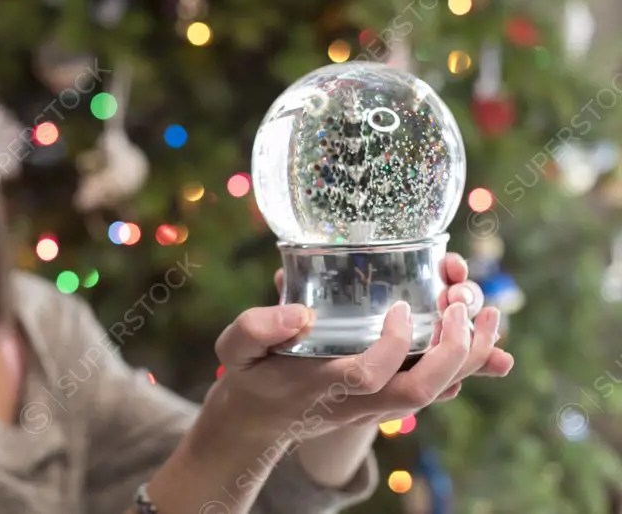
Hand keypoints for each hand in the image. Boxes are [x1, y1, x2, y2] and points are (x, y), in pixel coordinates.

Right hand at [213, 254, 513, 439]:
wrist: (259, 419)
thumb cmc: (250, 375)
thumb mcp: (235, 348)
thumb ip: (257, 327)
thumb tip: (301, 312)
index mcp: (322, 385)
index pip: (370, 374)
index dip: (394, 343)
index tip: (400, 305)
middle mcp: (358, 401)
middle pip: (421, 390)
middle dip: (454, 350)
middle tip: (464, 304)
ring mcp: (377, 403)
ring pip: (437, 391)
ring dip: (470, 355)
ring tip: (488, 312)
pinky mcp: (388, 397)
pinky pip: (437, 388)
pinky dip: (466, 365)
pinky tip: (484, 337)